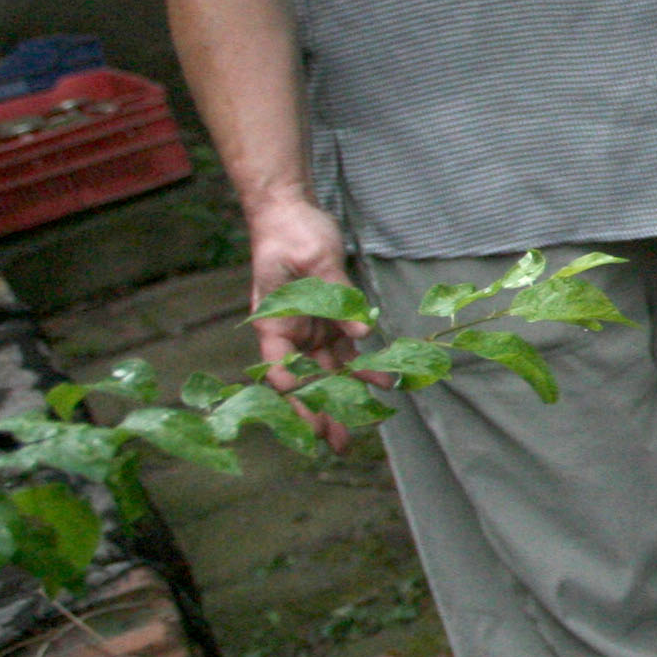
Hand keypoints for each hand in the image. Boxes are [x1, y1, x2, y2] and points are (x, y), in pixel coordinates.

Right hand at [245, 193, 364, 453]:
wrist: (292, 213)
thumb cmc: (292, 234)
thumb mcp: (314, 258)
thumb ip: (339, 296)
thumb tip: (361, 332)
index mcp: (273, 321)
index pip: (278, 365)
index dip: (293, 388)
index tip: (310, 406)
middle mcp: (290, 332)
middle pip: (304, 379)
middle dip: (319, 411)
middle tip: (334, 442)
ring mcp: (309, 328)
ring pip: (328, 372)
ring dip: (344, 399)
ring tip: (360, 428)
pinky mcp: (329, 320)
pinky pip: (346, 352)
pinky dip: (363, 369)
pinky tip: (383, 385)